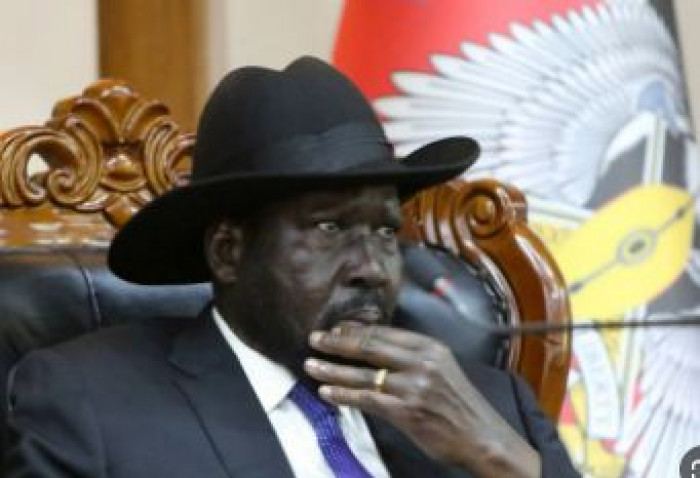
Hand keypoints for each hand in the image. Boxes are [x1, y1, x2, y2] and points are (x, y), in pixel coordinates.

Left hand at [305, 323, 540, 477]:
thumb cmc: (459, 404)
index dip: (354, 330)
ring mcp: (414, 386)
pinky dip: (344, 394)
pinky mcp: (407, 411)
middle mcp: (421, 362)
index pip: (383, 332)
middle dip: (338, 342)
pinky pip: (367, 398)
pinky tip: (327, 392)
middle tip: (314, 340)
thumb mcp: (441, 369)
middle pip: (370, 346)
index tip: (334, 329)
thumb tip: (373, 349)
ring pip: (363, 373)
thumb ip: (411, 357)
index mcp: (429, 347)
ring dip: (333, 368)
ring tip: (311, 365)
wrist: (482, 437)